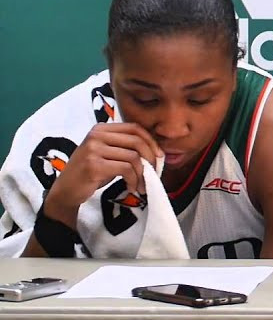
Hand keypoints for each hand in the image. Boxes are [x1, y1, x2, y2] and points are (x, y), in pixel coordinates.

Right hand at [43, 123, 160, 226]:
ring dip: (142, 174)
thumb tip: (156, 150)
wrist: (65, 191)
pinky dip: (134, 180)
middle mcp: (96, 135)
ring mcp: (93, 149)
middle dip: (150, 158)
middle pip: (137, 141)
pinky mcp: (94, 165)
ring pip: (133, 157)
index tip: (160, 156)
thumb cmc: (90, 173)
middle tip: (154, 173)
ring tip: (141, 185)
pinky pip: (126, 169)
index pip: (135, 128)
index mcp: (101, 129)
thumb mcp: (107, 154)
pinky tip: (132, 188)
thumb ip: (125, 147)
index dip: (151, 141)